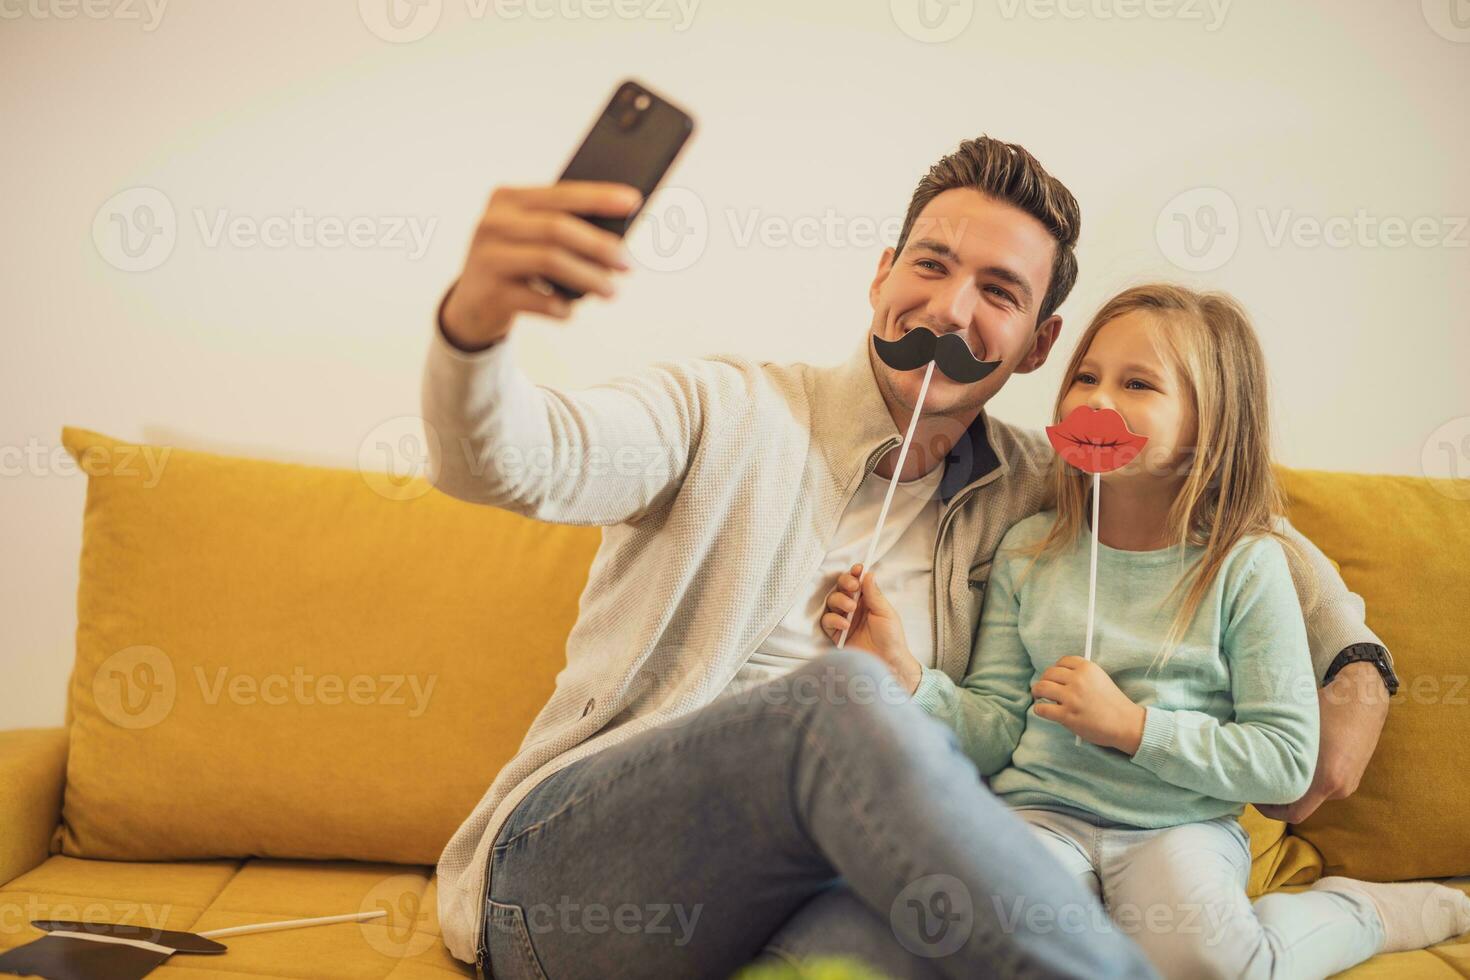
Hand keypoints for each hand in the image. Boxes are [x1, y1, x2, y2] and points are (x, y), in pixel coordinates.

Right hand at [440, 181, 641, 350]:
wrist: (470, 306)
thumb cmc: (516, 265)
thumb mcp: (531, 238)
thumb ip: (564, 229)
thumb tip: (619, 240)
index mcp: (507, 199)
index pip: (561, 194)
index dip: (599, 197)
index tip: (634, 201)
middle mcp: (493, 223)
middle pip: (558, 228)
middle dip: (600, 245)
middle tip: (628, 264)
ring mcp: (488, 258)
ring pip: (550, 261)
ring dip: (589, 278)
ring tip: (611, 291)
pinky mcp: (489, 293)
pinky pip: (538, 300)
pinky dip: (561, 307)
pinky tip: (569, 311)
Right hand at [820, 564, 922, 693]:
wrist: (888, 663)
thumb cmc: (891, 637)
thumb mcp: (885, 612)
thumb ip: (874, 594)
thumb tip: (867, 573)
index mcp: (867, 600)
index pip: (856, 582)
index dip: (854, 574)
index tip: (857, 570)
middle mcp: (853, 608)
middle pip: (840, 588)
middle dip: (845, 584)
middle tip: (853, 588)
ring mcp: (843, 620)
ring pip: (831, 602)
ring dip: (839, 601)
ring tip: (851, 609)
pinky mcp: (835, 634)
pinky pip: (826, 621)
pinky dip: (834, 620)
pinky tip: (845, 625)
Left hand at [1031, 656, 1145, 753]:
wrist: (1125, 723)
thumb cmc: (1113, 703)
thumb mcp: (1101, 679)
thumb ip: (1083, 675)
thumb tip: (1060, 676)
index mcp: (1087, 668)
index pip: (1062, 661)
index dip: (1056, 669)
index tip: (1056, 676)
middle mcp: (1078, 680)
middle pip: (1049, 673)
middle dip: (1045, 680)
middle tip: (1045, 688)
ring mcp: (1071, 698)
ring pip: (1041, 687)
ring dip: (1037, 691)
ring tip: (1039, 696)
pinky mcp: (1066, 715)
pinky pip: (1042, 708)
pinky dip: (1039, 709)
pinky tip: (1043, 710)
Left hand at [1254, 661, 1389, 823]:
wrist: (1364, 696)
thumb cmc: (1327, 707)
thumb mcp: (1296, 730)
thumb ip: (1279, 753)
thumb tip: (1251, 765)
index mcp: (1327, 780)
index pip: (1294, 814)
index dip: (1269, 810)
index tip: (1254, 795)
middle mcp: (1340, 788)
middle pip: (1301, 806)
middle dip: (1279, 798)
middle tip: (1258, 779)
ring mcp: (1349, 783)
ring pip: (1312, 795)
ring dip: (1294, 786)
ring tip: (1276, 767)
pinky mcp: (1353, 776)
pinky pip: (1325, 786)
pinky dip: (1308, 780)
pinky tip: (1296, 761)